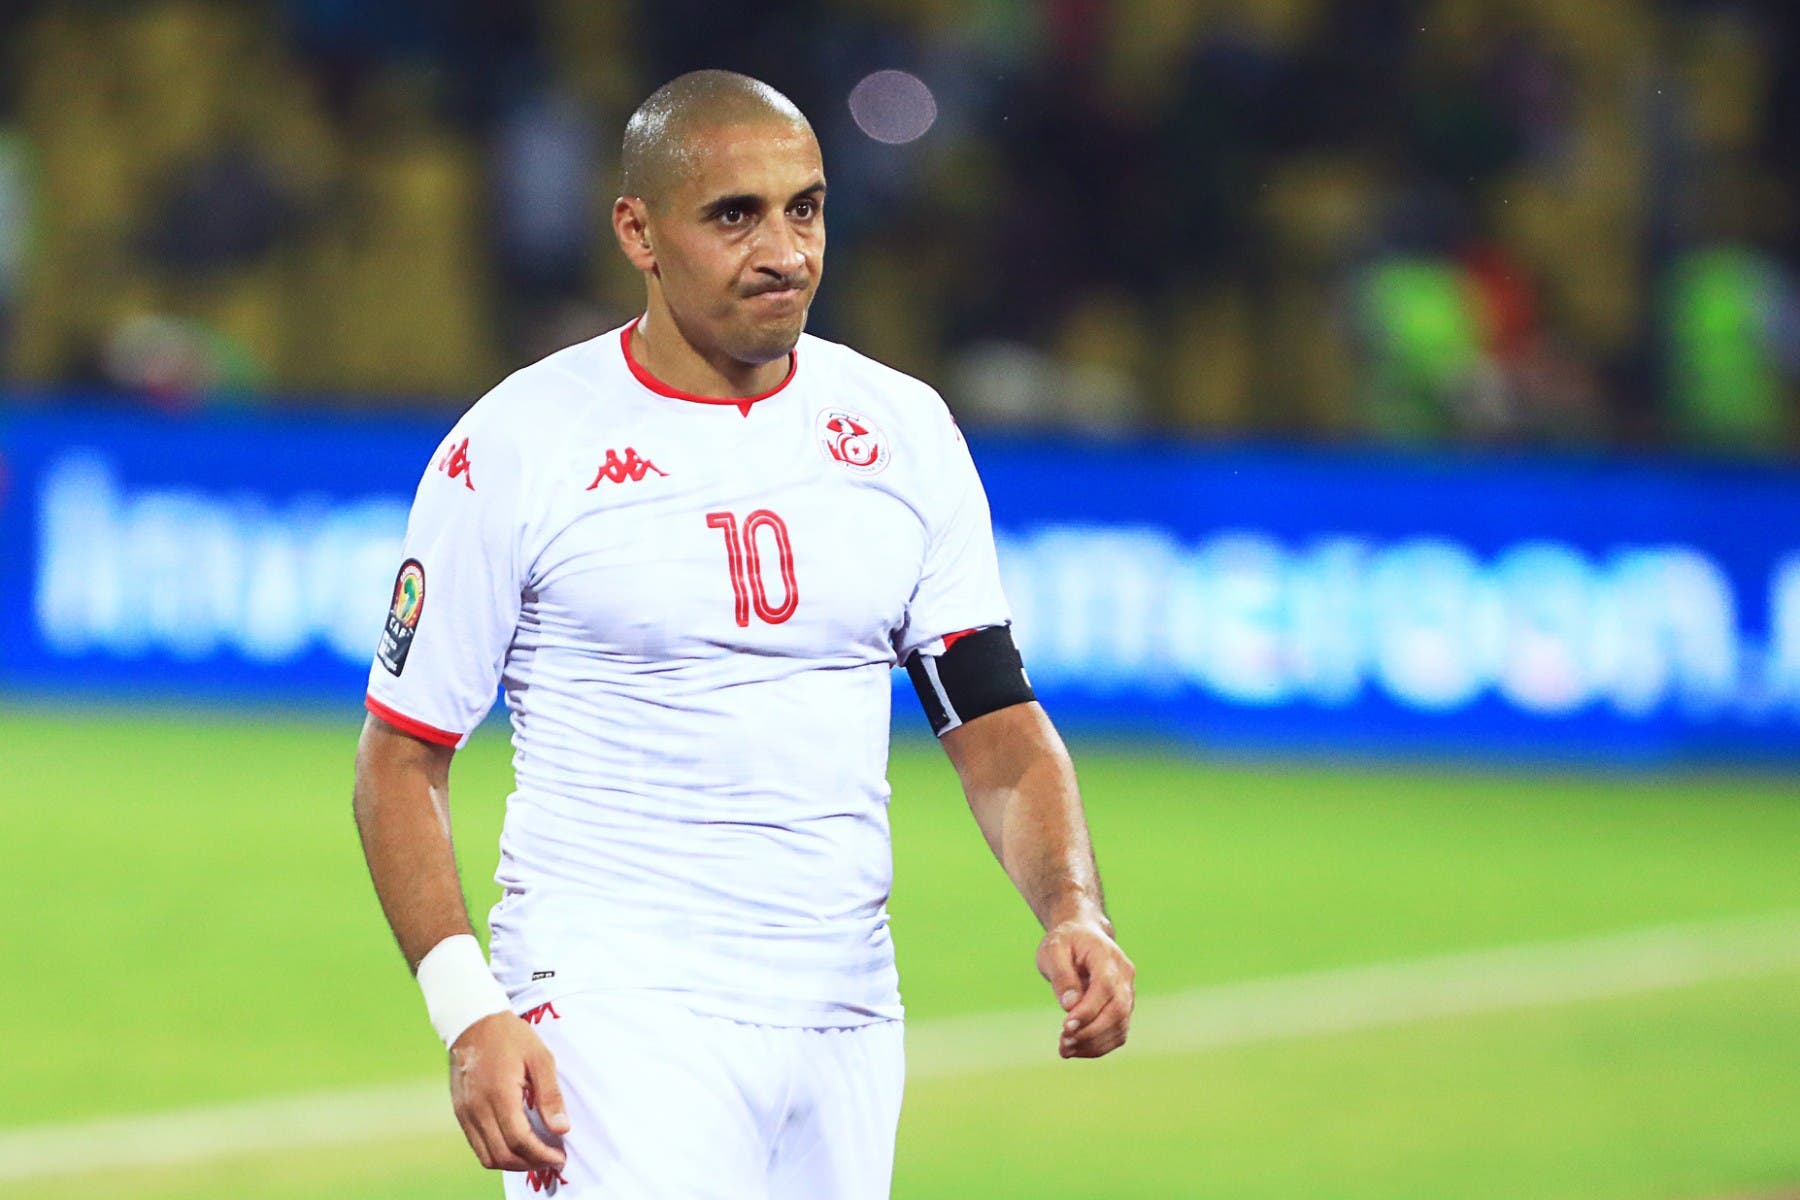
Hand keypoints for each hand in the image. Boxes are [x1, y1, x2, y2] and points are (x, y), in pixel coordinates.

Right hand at [449, 1011, 570, 1171]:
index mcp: (499, 1094)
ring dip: (514, 1164)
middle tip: (552, 1159)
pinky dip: (498, 1154)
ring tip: (537, 1156)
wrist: (472, 1021)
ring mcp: (466, 1113)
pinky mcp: (461, 1113)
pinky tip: (516, 1145)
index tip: (560, 1157)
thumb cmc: (511, 1036)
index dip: (542, 1155)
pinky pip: (477, 1146)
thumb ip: (550, 1095)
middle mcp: (478, 1109)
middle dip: (531, 1164)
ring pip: (487, 1157)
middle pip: (503, 1155)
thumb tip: (561, 1129)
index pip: (520, 1140)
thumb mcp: (540, 1058)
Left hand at [1037, 917, 1134, 1058]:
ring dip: (1093, 1043)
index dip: (1088, 1010)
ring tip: (1064, 1049)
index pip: (1105, 987)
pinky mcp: (1124, 1008)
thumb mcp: (1053, 950)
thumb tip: (1070, 1007)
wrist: (1082, 936)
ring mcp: (1128, 992)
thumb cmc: (1065, 942)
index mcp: (1107, 955)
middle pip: (1117, 1010)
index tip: (1066, 1027)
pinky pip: (1118, 1033)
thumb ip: (1061, 976)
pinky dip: (1098, 1045)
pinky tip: (1075, 1049)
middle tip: (1063, 1042)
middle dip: (1090, 1031)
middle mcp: (1124, 975)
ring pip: (1120, 1026)